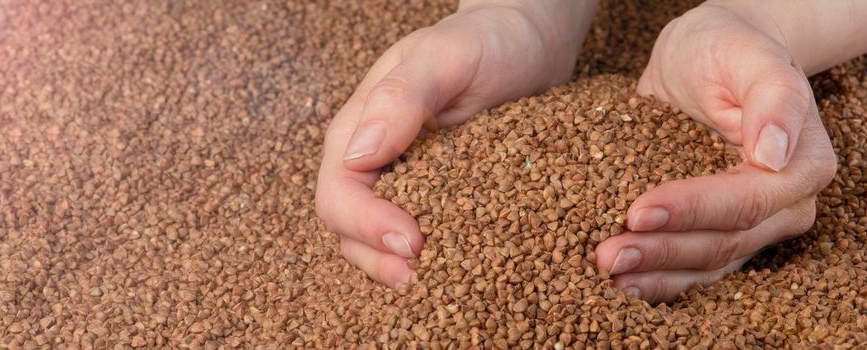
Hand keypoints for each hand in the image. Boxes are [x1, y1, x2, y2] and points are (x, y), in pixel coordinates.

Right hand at [316, 2, 595, 286]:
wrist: (527, 43)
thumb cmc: (484, 41)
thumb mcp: (444, 55)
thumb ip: (401, 96)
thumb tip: (357, 155)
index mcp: (359, 129)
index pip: (338, 195)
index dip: (365, 226)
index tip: (412, 241)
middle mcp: (375, 164)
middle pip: (349, 233)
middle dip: (379, 262)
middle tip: (423, 277)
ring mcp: (408, 186)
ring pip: (382, 246)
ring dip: (404, 271)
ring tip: (445, 285)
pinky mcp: (444, 201)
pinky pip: (429, 240)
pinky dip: (440, 262)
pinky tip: (469, 272)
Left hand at [594, 4, 837, 303]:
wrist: (711, 57)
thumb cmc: (726, 48)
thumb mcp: (745, 53)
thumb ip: (772, 95)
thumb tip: (774, 153)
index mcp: (802, 166)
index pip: (744, 202)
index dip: (691, 211)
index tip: (637, 212)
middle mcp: (786, 207)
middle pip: (723, 242)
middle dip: (662, 252)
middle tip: (608, 256)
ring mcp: (755, 227)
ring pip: (707, 264)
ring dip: (655, 275)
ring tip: (607, 275)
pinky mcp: (722, 234)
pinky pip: (694, 267)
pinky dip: (657, 280)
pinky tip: (620, 287)